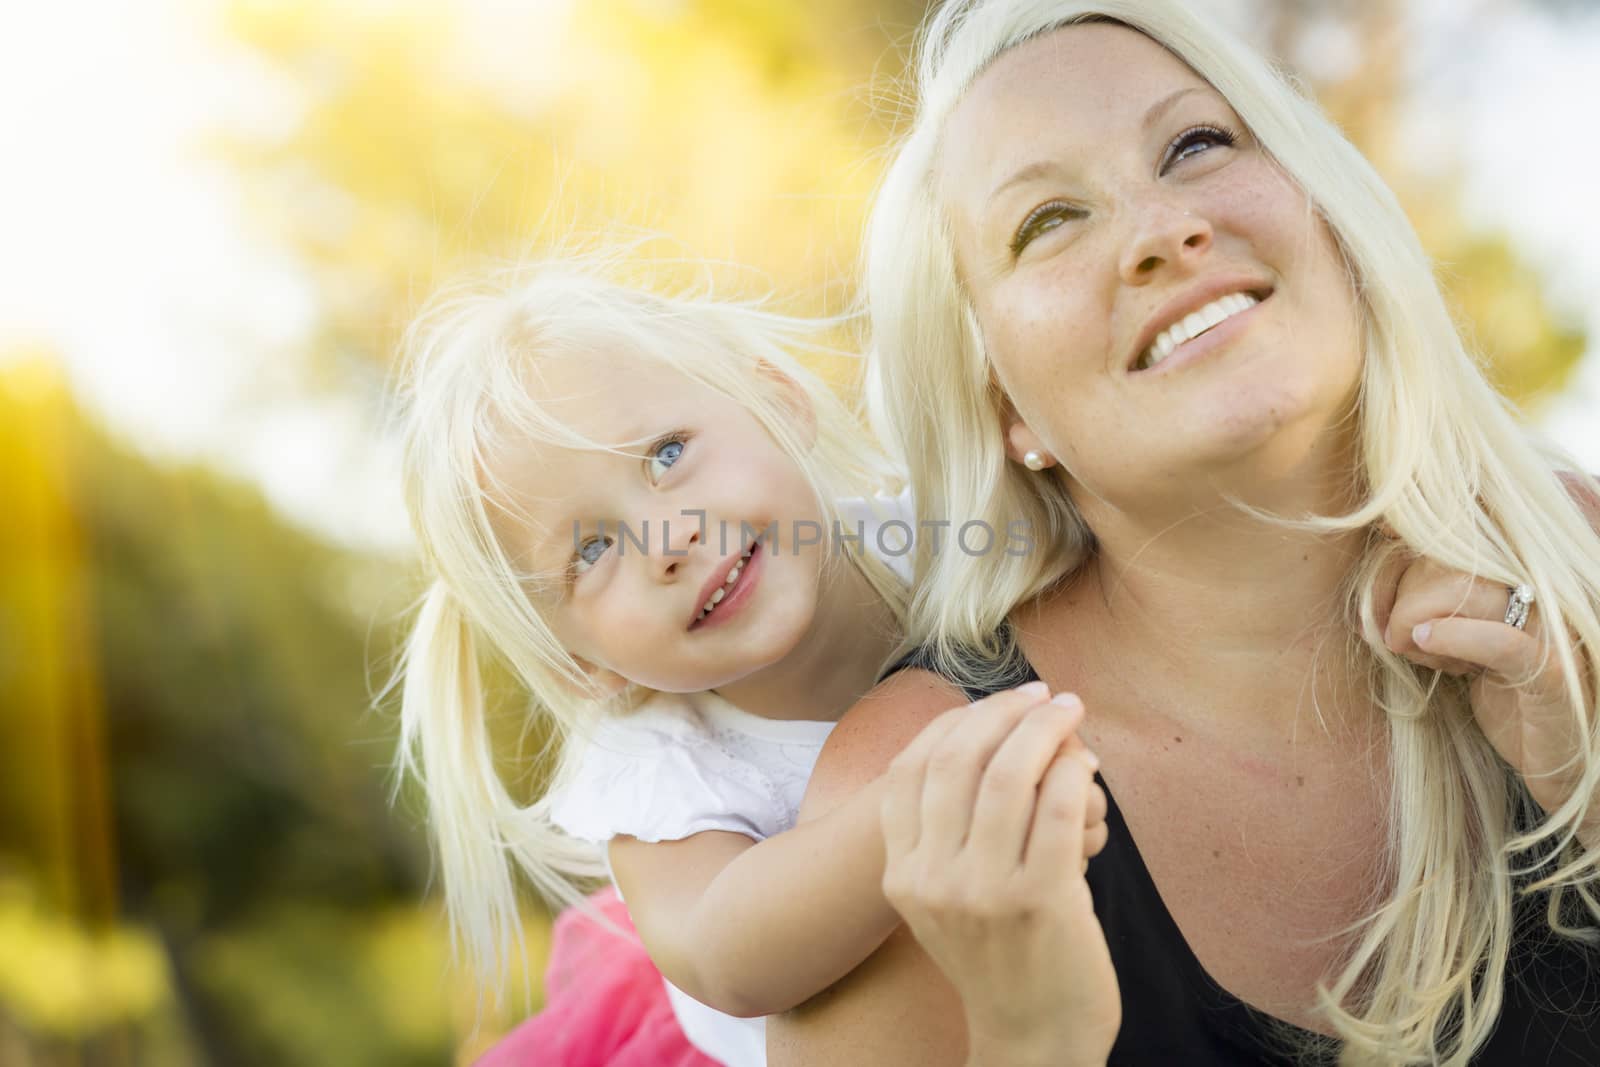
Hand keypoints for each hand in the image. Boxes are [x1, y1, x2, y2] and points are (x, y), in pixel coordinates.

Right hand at [880, 682, 1119, 1066]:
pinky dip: (1073, 771)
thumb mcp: (942, 898)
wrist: (1034, 1038)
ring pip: (1008, 775)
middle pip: (957, 761)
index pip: (911, 768)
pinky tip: (1086, 765)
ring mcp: (984, 891)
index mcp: (902, 873)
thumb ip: (940, 832)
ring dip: (1045, 730)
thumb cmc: (1000, 956)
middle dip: (1003, 713)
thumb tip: (978, 737)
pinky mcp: (1040, 900)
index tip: (997, 702)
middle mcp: (933, 879)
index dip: (955, 722)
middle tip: (1043, 695)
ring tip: (1071, 715)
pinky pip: (1055, 808)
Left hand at [1381, 555, 1592, 830]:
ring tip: (1423, 656)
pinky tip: (1425, 645)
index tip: (1373, 602)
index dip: (1394, 567)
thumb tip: (1379, 556)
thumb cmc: (1504, 698)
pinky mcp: (1553, 673)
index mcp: (1518, 577)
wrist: (1559, 763)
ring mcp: (1550, 628)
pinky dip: (1453, 637)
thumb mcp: (1460, 641)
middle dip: (1401, 601)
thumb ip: (1431, 600)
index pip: (1442, 543)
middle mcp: (1540, 590)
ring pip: (1461, 591)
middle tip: (1396, 640)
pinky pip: (1498, 641)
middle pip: (1444, 564)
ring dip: (1416, 622)